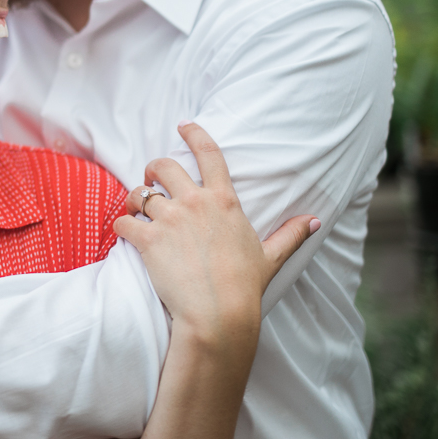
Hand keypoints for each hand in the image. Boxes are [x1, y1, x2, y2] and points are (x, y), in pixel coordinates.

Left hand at [115, 121, 318, 342]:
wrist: (219, 313)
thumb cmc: (245, 286)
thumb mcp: (271, 256)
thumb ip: (291, 234)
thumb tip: (315, 221)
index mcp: (224, 200)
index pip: (209, 153)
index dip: (194, 134)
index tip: (183, 125)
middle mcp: (195, 202)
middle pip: (164, 166)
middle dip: (153, 168)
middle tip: (150, 178)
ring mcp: (170, 219)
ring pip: (140, 193)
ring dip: (135, 200)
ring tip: (136, 210)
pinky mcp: (149, 239)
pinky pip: (124, 220)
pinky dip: (122, 224)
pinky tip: (125, 231)